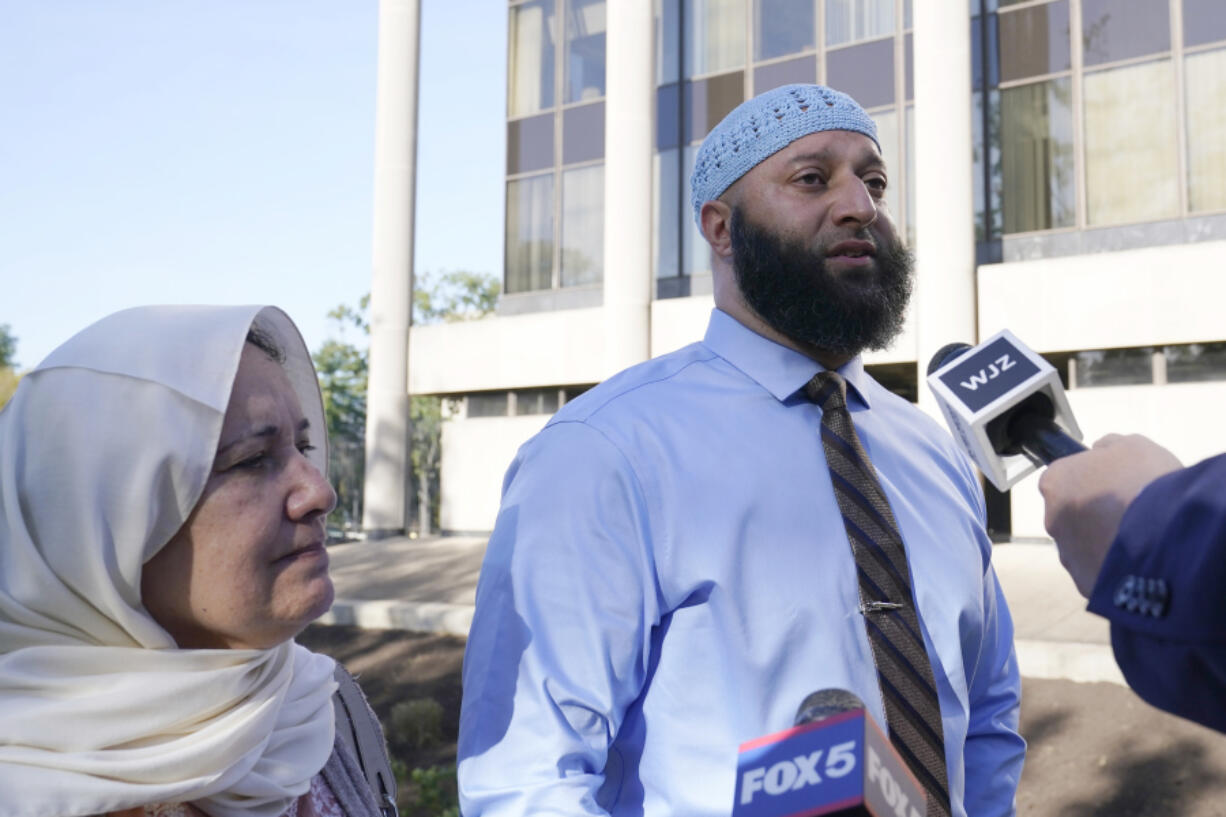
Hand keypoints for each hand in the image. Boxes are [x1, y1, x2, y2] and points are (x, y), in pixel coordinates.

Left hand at [1038, 434, 1181, 597]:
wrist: (1166, 534)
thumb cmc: (1146, 483)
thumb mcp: (1132, 445)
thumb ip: (1108, 447)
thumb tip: (1100, 451)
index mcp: (1055, 482)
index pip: (1064, 478)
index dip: (1091, 479)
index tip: (1113, 483)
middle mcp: (1052, 519)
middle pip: (1072, 513)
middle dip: (1096, 513)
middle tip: (1130, 512)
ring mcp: (1067, 554)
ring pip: (1084, 545)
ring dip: (1105, 541)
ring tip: (1141, 538)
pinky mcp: (1084, 582)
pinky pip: (1098, 572)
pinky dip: (1115, 567)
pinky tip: (1139, 560)